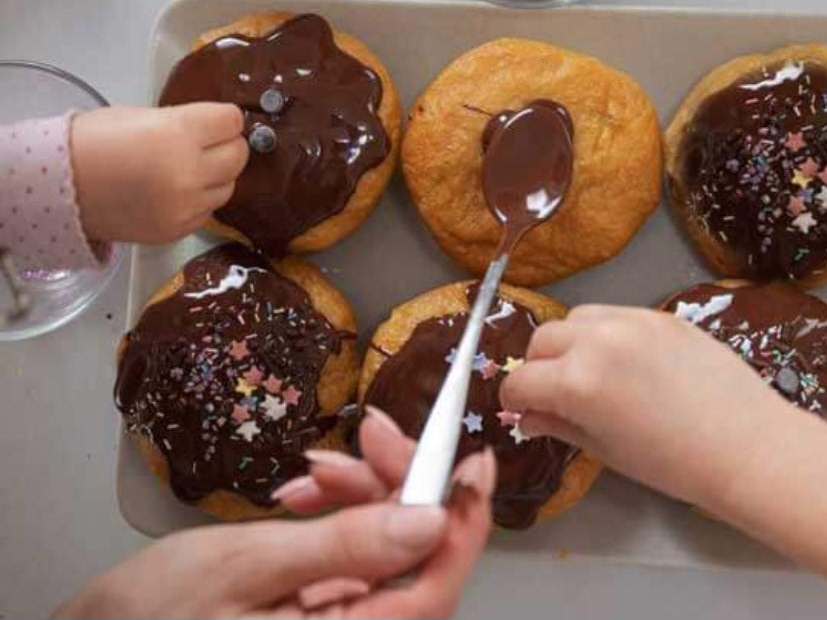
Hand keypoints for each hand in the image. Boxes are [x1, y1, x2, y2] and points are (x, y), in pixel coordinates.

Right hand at [57, 412, 493, 618]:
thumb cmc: (148, 617)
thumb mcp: (244, 571)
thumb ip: (342, 548)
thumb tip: (430, 520)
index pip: (433, 591)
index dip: (463, 525)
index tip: (471, 463)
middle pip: (412, 558)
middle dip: (399, 484)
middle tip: (370, 430)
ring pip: (382, 545)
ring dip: (360, 491)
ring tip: (315, 465)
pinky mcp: (315, 604)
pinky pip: (348, 550)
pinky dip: (334, 509)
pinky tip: (302, 488)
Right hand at [71, 104, 248, 244]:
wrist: (55, 188)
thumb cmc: (94, 142)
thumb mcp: (143, 117)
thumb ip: (185, 123)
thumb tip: (216, 130)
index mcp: (179, 134)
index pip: (232, 121)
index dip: (224, 119)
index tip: (213, 121)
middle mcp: (189, 172)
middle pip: (238, 155)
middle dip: (226, 146)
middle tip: (206, 144)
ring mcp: (185, 207)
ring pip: (229, 186)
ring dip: (216, 175)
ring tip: (188, 169)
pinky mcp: (177, 230)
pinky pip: (208, 211)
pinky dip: (199, 200)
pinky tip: (175, 192)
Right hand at [500, 304, 789, 512]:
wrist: (747, 445)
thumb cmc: (674, 463)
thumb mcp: (606, 450)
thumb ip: (560, 425)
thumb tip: (528, 416)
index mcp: (578, 382)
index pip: (521, 381)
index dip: (515, 400)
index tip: (523, 410)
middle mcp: (597, 340)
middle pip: (542, 340)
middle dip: (538, 367)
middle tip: (554, 393)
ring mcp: (631, 320)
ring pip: (575, 318)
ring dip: (569, 342)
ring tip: (589, 371)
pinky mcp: (660, 314)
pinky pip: (614, 313)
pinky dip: (604, 333)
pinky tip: (625, 361)